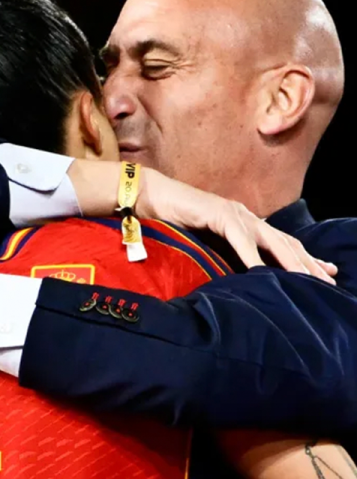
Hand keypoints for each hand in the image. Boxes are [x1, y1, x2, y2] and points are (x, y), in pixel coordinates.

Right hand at [138, 168, 336, 283]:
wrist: (151, 197)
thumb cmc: (174, 222)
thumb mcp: (206, 243)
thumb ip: (223, 254)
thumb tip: (239, 277)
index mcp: (246, 224)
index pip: (284, 242)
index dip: (306, 257)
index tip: (326, 271)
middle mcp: (247, 218)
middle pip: (287, 243)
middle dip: (309, 264)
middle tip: (328, 282)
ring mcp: (235, 214)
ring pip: (273, 241)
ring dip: (291, 263)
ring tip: (307, 281)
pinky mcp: (220, 215)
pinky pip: (241, 240)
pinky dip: (253, 258)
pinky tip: (262, 274)